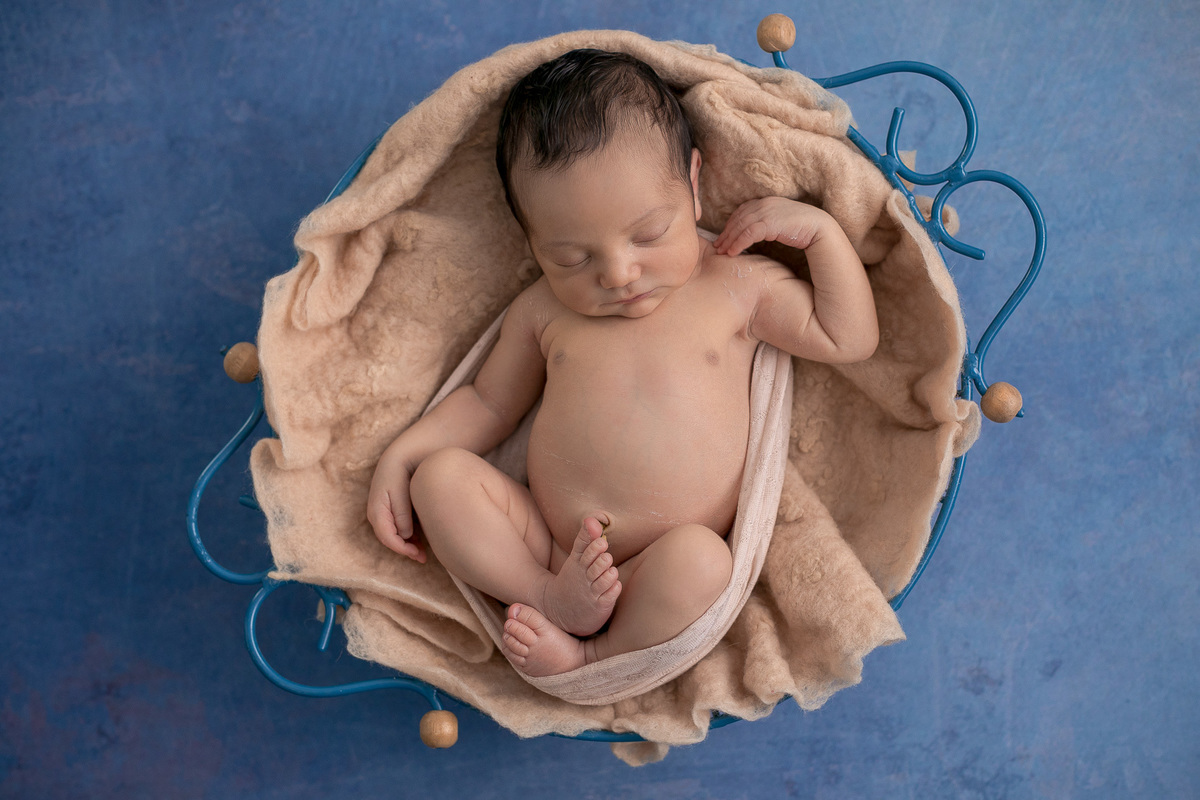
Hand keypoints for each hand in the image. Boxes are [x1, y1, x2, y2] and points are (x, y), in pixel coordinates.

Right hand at [366, 455, 427, 562]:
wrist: (402, 456)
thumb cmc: (401, 472)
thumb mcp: (401, 491)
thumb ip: (402, 513)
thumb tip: (405, 535)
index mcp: (376, 510)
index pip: (387, 537)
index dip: (402, 549)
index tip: (418, 554)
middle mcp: (377, 514)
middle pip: (390, 539)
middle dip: (406, 550)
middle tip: (423, 558)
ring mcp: (383, 513)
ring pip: (394, 536)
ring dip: (408, 546)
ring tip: (424, 553)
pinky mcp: (391, 511)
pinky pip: (398, 529)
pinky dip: (409, 537)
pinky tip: (421, 540)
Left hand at [713, 197, 830, 255]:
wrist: (819, 228)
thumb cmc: (802, 229)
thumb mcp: (779, 223)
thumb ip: (766, 224)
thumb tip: (755, 234)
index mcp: (766, 202)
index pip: (741, 212)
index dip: (730, 224)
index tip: (723, 237)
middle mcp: (764, 204)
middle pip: (738, 219)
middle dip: (726, 233)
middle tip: (717, 246)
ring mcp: (767, 212)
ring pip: (740, 226)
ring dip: (729, 240)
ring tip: (722, 252)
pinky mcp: (770, 223)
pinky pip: (748, 234)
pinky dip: (738, 243)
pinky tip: (733, 252)